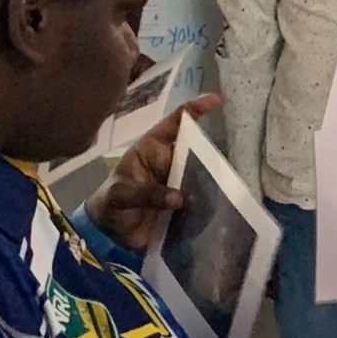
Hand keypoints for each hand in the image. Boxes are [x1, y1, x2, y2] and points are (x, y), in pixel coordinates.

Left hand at [86, 92, 223, 251]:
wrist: (109, 236)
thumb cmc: (109, 206)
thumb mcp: (120, 196)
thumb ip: (147, 194)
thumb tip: (180, 199)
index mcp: (151, 150)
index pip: (174, 123)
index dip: (194, 109)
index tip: (216, 101)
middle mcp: (167, 163)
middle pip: (194, 148)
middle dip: (210, 150)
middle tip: (226, 159)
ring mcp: (176, 183)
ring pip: (201, 173)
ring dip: (212, 179)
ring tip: (227, 185)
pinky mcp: (183, 205)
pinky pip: (201, 198)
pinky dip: (211, 201)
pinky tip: (223, 205)